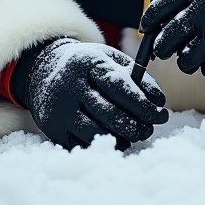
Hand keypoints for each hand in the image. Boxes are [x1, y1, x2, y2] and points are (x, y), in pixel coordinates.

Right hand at [11, 38, 167, 149]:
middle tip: (150, 128)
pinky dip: (104, 145)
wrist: (43, 71)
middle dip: (136, 125)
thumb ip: (136, 77)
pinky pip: (84, 145)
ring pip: (97, 133)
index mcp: (87, 63)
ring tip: (135, 133)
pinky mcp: (54, 130)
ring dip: (123, 138)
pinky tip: (116, 138)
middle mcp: (70, 86)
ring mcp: (59, 110)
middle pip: (110, 113)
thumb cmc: (88, 66)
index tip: (161, 114)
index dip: (143, 104)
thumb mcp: (110, 60)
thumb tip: (159, 102)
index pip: (119, 86)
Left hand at [139, 0, 204, 78]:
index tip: (148, 31)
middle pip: (166, 41)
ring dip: (187, 60)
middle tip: (164, 50)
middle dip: (161, 49)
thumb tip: (149, 28)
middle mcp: (203, 9)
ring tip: (197, 49)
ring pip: (185, 61)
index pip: (157, 11)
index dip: (150, 24)